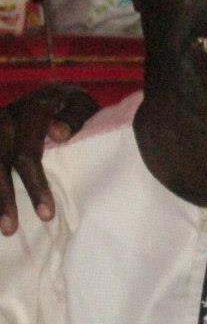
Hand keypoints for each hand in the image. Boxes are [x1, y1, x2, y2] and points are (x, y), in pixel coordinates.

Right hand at [0, 84, 98, 234]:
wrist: (55, 94)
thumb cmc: (74, 107)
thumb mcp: (82, 105)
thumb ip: (74, 118)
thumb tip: (58, 133)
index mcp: (32, 111)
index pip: (27, 154)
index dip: (35, 185)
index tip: (46, 214)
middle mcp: (7, 119)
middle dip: (3, 198)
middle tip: (11, 229)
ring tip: (3, 228)